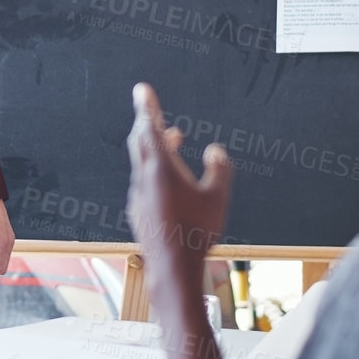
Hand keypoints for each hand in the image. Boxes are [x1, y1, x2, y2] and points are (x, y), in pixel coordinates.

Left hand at [127, 83, 235, 358]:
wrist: (173, 269)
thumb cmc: (197, 232)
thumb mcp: (218, 196)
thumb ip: (220, 168)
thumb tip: (215, 151)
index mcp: (160, 169)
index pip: (149, 129)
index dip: (146, 107)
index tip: (142, 90)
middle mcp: (143, 180)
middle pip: (140, 143)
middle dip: (149, 125)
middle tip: (155, 112)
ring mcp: (138, 197)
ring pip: (142, 164)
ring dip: (155, 149)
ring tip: (173, 140)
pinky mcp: (139, 213)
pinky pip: (144, 183)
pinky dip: (155, 171)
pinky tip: (169, 181)